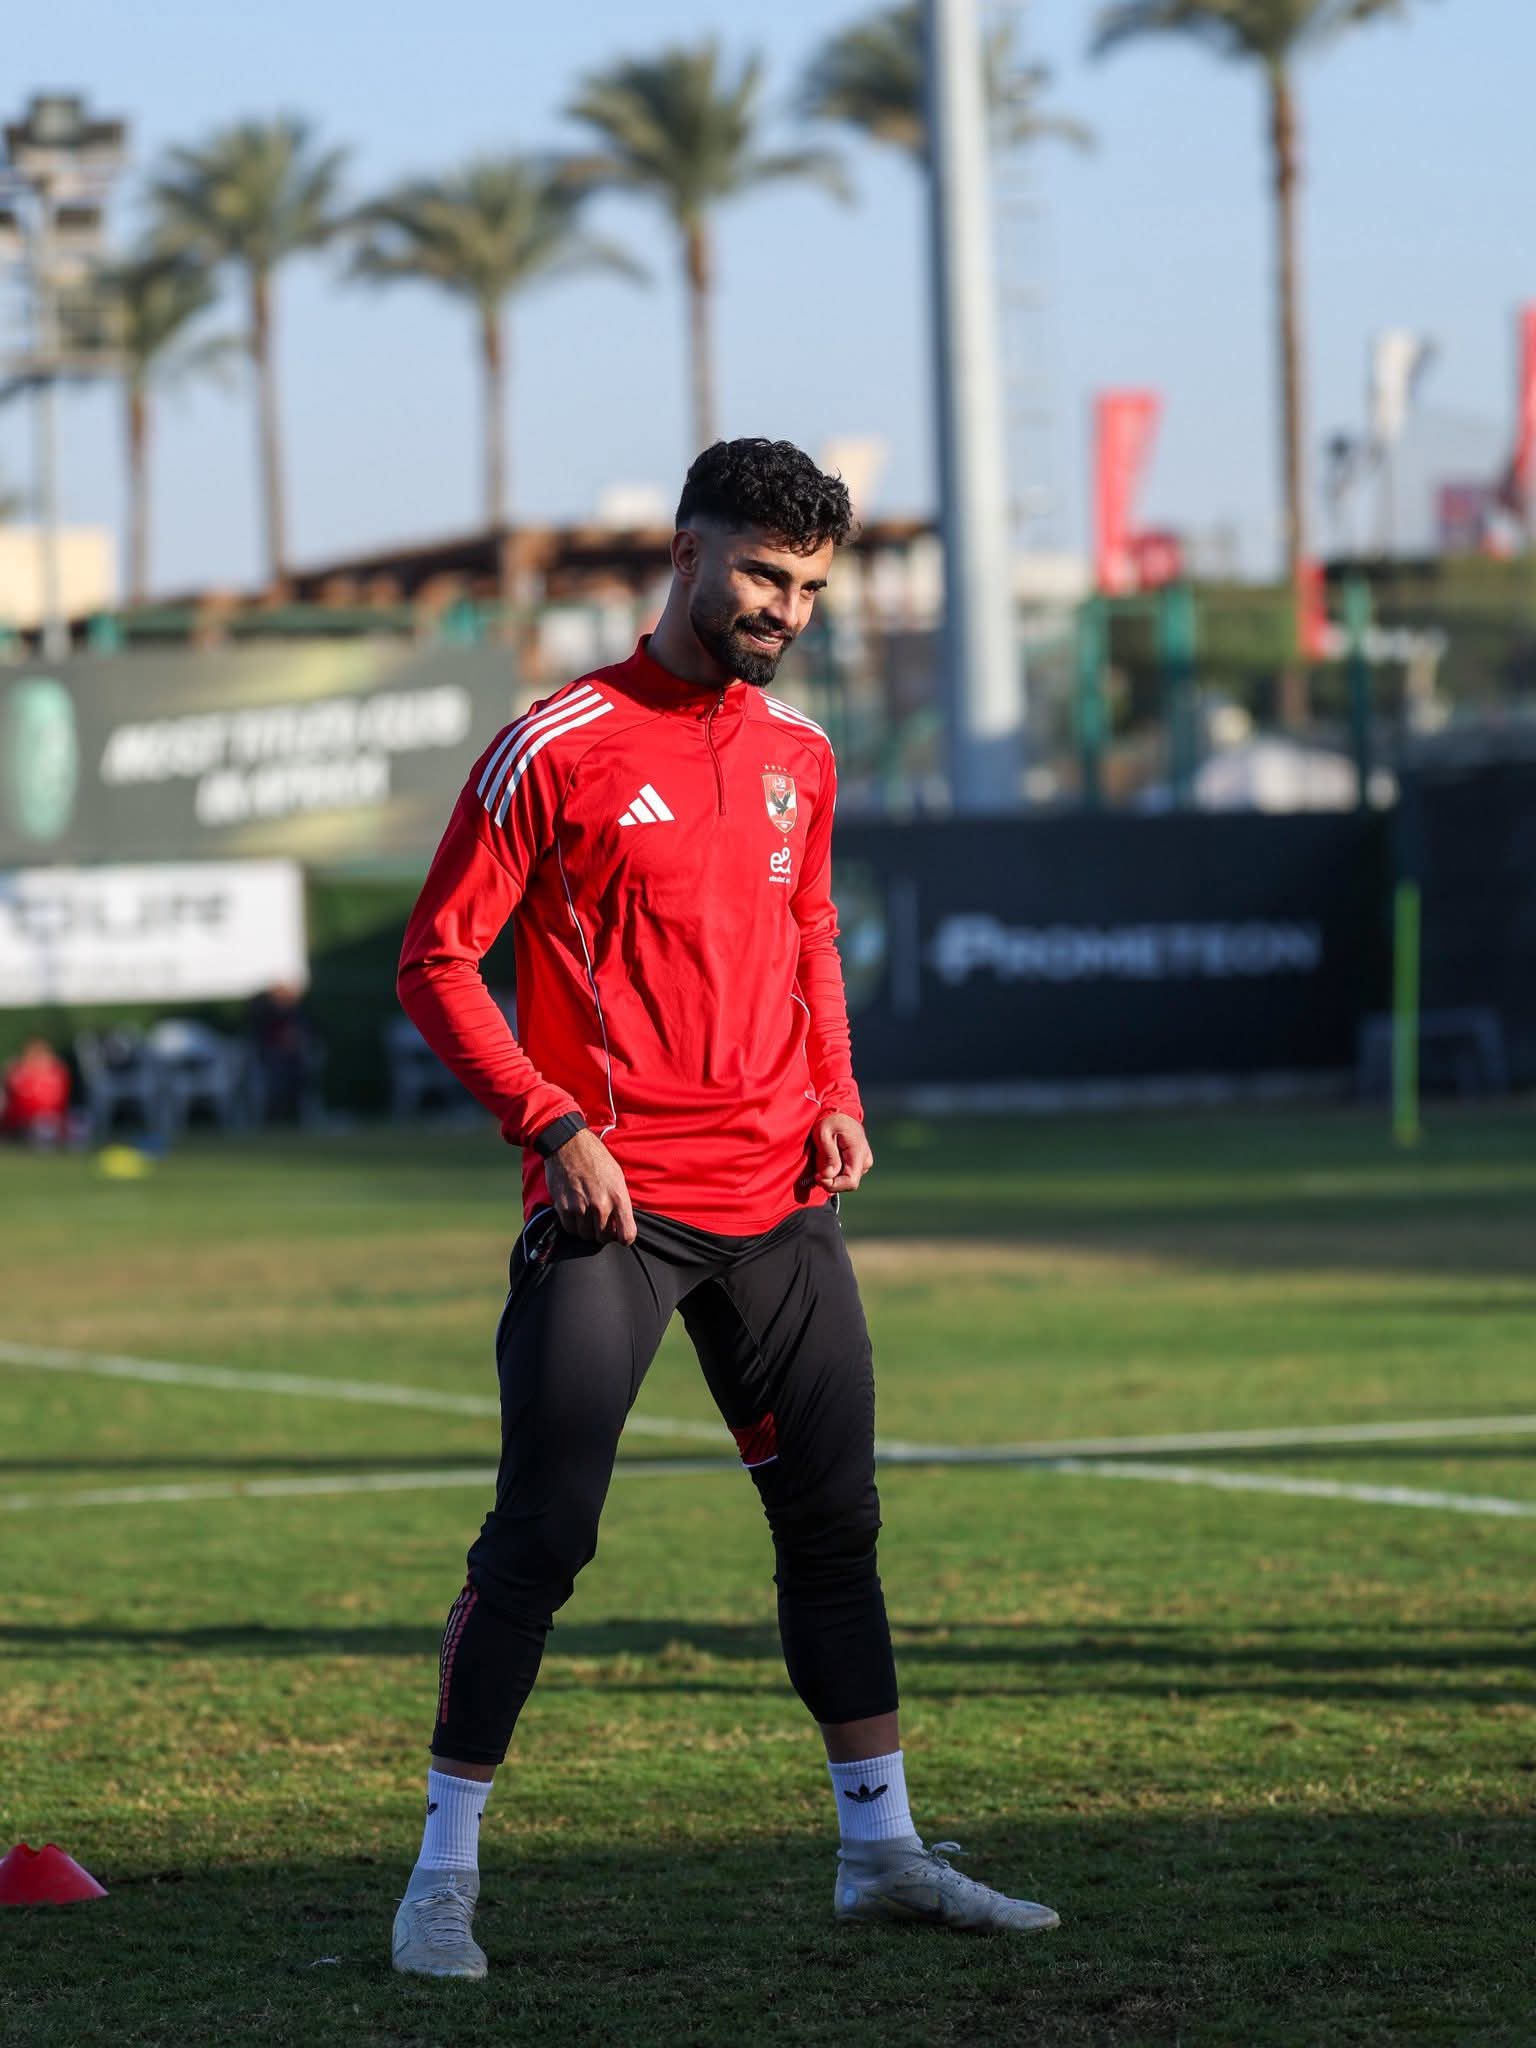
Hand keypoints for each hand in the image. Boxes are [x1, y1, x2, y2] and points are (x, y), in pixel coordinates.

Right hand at [544, 1128, 637, 1245]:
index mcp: (618, 1197)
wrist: (569, 1144)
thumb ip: (621, 1201)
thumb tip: (621, 1221)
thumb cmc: (596, 1158)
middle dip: (603, 1233)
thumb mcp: (617, 1176)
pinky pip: (570, 1228)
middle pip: (604, 1238)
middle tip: (600, 1223)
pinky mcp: (563, 1207)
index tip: (619, 1235)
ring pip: (586, 1235)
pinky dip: (573, 1225)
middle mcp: (600, 1205)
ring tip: (586, 1215)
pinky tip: (575, 1213)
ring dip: (587, 1229)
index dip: (624, 1239)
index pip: (627, 1235)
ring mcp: (581, 1207)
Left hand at [805, 1112, 873, 1196]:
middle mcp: (865, 1159)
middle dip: (830, 1178)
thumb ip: (827, 1155)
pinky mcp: (859, 1162)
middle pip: (847, 1182)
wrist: (841, 1111)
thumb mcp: (823, 1133)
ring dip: (832, 1173)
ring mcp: (864, 1162)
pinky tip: (828, 1158)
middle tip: (817, 1164)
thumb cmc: (831, 1119)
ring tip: (823, 1156)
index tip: (817, 1177)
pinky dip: (835, 1170)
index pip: (851, 1182)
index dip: (833, 1184)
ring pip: (845, 1178)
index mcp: (858, 1152)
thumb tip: (828, 1175)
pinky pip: (846, 1173)